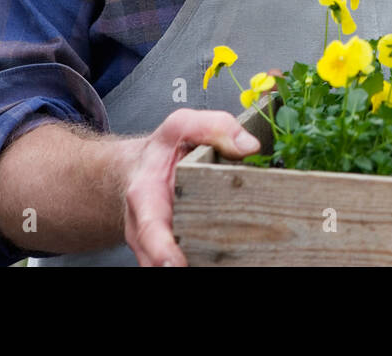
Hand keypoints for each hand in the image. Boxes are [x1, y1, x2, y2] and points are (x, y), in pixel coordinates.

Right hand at [124, 108, 259, 266]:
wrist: (142, 169)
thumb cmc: (165, 150)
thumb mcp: (184, 126)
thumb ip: (215, 128)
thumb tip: (250, 147)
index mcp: (146, 196)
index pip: (151, 228)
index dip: (162, 249)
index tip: (176, 264)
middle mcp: (147, 229)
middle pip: (161, 259)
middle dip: (180, 263)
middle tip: (208, 264)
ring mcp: (159, 247)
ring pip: (173, 265)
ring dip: (198, 264)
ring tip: (226, 261)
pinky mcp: (176, 253)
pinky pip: (191, 262)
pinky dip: (206, 263)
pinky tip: (230, 257)